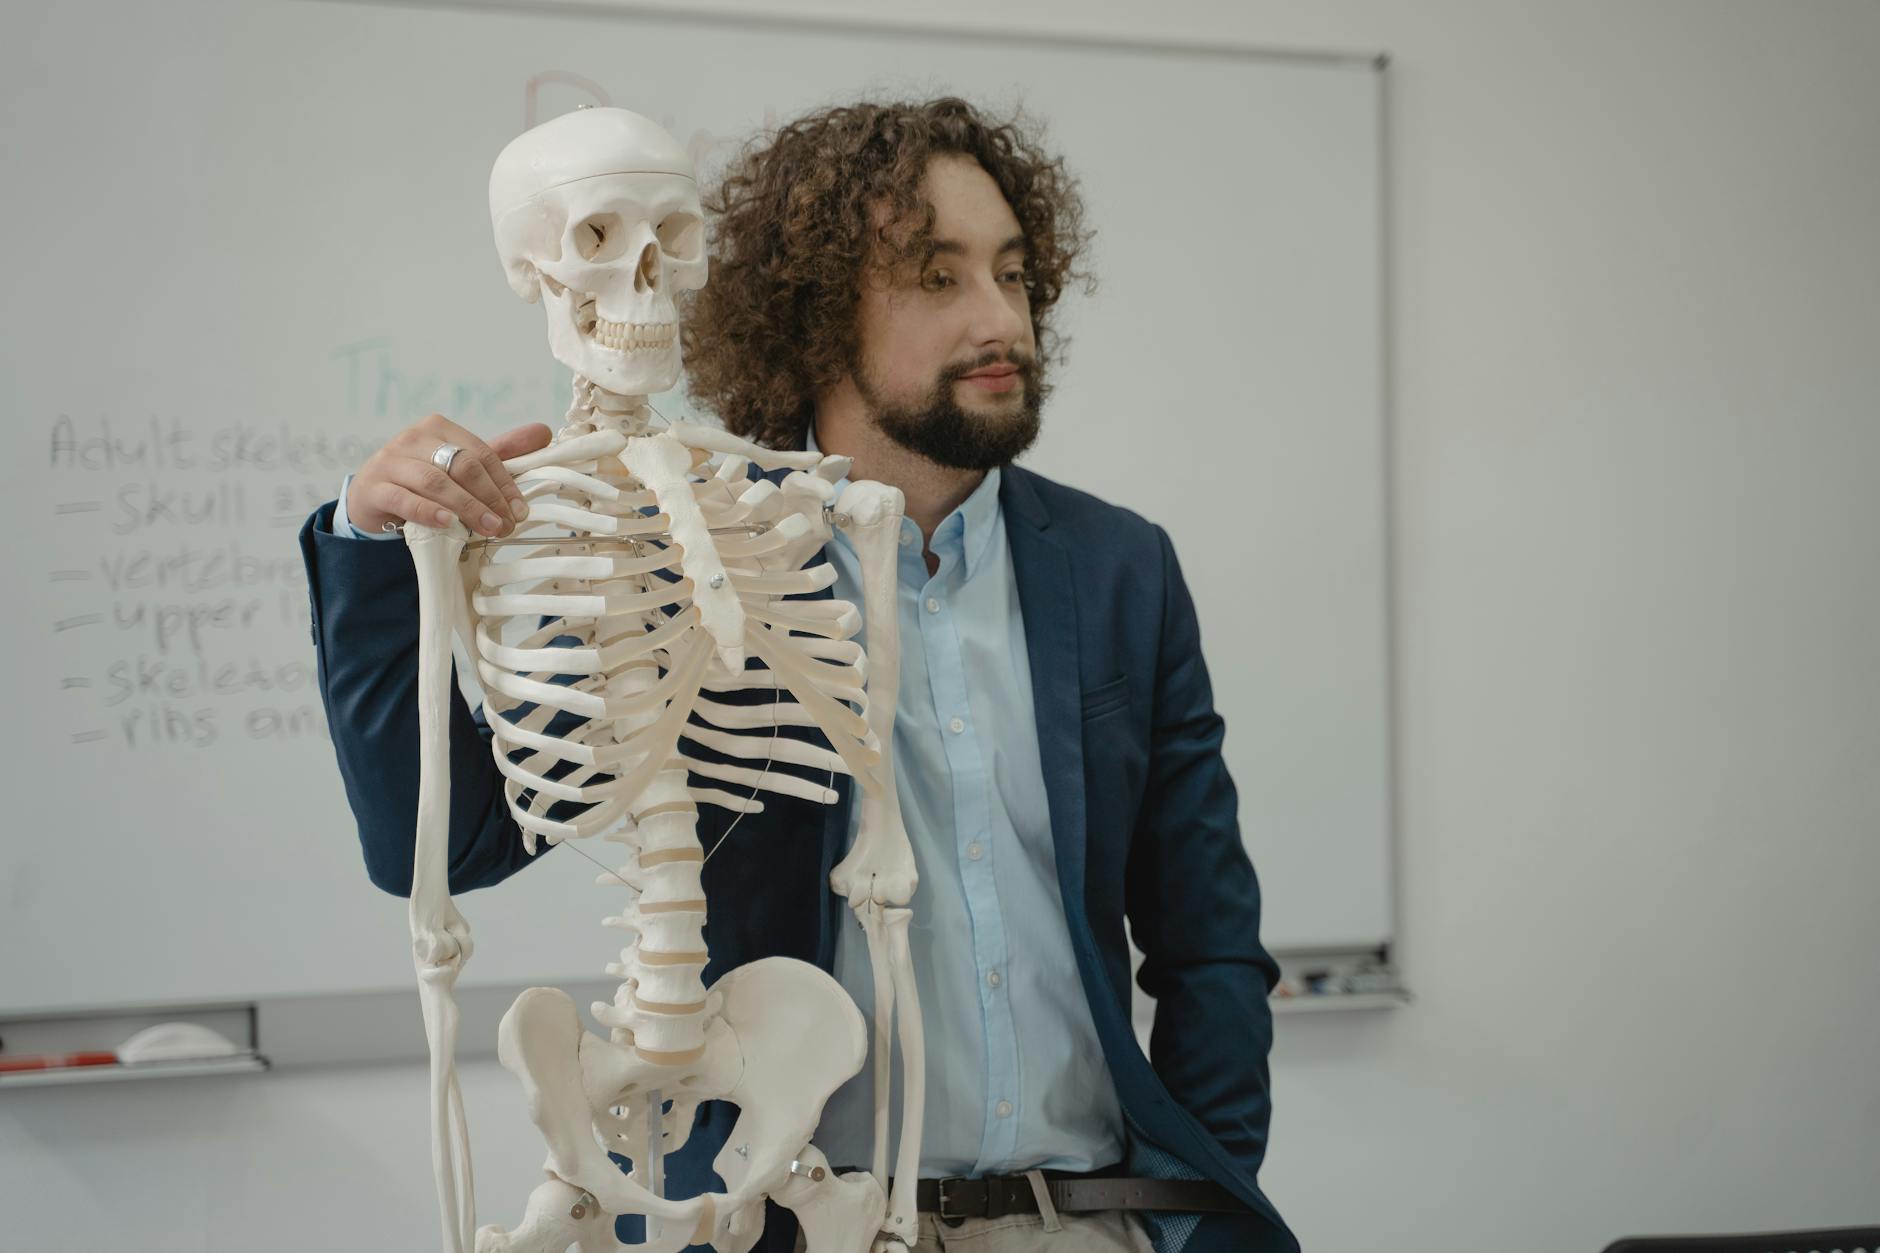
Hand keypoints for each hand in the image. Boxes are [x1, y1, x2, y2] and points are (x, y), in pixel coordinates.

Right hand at [347, 414, 551, 536]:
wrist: (370, 497)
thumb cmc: (421, 481)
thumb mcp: (459, 466)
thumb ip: (499, 452)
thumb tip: (544, 432)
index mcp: (439, 428)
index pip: (481, 453)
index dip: (505, 483)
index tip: (520, 510)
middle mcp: (414, 438)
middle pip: (462, 465)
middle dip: (489, 498)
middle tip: (506, 525)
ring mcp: (390, 461)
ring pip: (435, 481)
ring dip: (466, 507)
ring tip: (487, 529)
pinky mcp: (373, 487)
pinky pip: (404, 498)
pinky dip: (428, 511)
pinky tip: (446, 522)